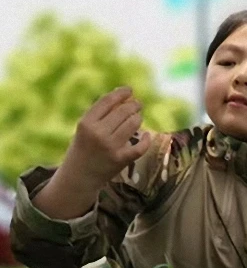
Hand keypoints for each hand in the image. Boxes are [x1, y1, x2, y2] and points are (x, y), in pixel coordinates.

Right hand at [33, 87, 150, 219]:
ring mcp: (110, 147)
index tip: (129, 90)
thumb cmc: (83, 148)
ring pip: (133, 124)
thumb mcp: (85, 129)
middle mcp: (98, 133)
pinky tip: (146, 135)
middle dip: (133, 105)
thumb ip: (100, 114)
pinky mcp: (121, 159)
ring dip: (138, 118)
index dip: (121, 93)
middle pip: (123, 111)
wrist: (78, 177)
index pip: (107, 101)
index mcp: (86, 123)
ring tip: (137, 117)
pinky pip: (141, 146)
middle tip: (138, 104)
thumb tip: (122, 95)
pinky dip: (146, 139)